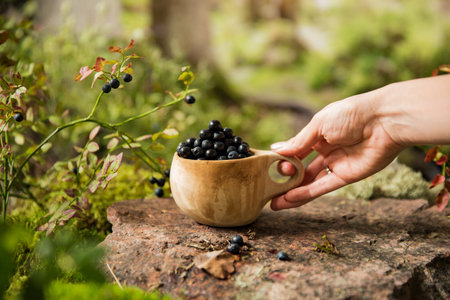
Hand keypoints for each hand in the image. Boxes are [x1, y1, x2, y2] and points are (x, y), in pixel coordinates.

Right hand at [270, 94, 403, 209]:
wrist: (384, 121)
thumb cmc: (351, 114)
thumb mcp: (319, 124)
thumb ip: (298, 141)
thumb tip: (276, 149)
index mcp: (319, 133)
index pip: (297, 149)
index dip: (284, 159)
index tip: (269, 168)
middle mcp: (327, 149)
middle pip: (303, 168)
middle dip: (286, 179)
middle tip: (270, 189)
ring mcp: (336, 164)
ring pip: (311, 181)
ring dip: (293, 192)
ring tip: (274, 203)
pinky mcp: (347, 176)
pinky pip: (323, 187)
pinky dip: (306, 194)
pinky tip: (290, 199)